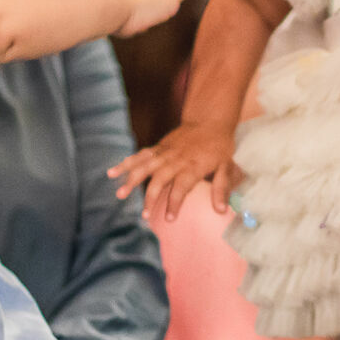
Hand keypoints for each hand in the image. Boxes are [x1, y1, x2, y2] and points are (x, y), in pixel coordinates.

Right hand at [107, 120, 239, 219]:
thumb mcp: (227, 167)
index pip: (181, 187)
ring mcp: (164, 153)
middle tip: (144, 216)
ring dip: (131, 180)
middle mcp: (176, 160)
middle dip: (150, 198)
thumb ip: (221, 188)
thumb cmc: (219, 147)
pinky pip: (139, 156)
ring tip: (120, 194)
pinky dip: (126, 163)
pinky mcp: (157, 148)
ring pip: (144, 166)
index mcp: (193, 167)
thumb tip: (221, 211)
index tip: (169, 219)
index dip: (174, 203)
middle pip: (159, 179)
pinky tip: (112, 173)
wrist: (209, 121)